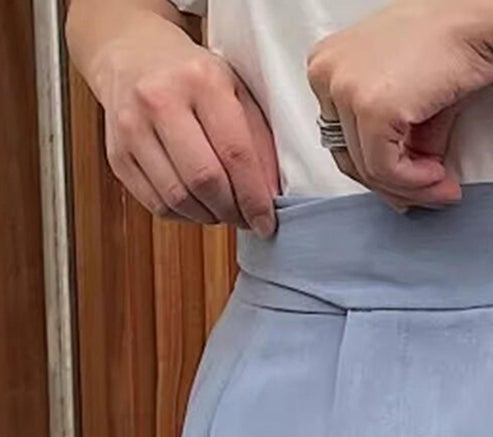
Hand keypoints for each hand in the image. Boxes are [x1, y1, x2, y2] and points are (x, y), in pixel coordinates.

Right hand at [96, 24, 278, 235]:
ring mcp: (132, 128)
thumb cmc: (192, 77)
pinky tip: (195, 203)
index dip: (255, 197)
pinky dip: (183, 215)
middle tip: (245, 217)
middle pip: (204, 180)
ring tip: (221, 208)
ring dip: (208, 215)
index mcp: (200, 80)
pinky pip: (156, 204)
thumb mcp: (234, 90)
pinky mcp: (117, 154)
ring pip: (178, 199)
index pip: (235, 153)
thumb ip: (258, 141)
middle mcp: (160, 100)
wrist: (131, 54)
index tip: (266, 221)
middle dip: (232, 210)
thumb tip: (271, 197)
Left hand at [306, 0, 492, 209]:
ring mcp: (345, 90)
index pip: (341, 140)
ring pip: (369, 170)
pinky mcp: (370, 108)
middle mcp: (326, 74)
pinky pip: (386, 169)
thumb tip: (403, 185)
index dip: (378, 171)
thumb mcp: (408, 99)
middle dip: (394, 186)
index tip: (408, 185)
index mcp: (328, 66)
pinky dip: (416, 181)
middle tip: (428, 194)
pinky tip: (438, 174)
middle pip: (350, 159)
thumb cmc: (448, 45)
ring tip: (441, 186)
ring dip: (411, 188)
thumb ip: (397, 141)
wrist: (476, 22)